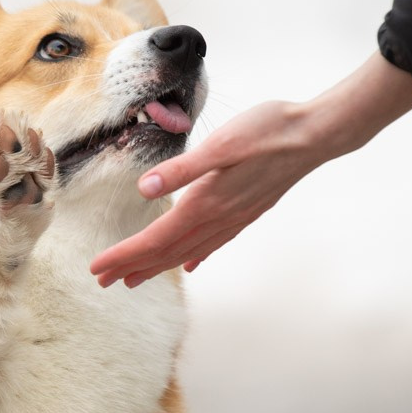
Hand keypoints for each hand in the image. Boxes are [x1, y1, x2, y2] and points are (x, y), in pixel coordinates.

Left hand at [90, 53, 411, 285]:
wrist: (315, 135)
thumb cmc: (268, 131)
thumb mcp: (222, 143)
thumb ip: (182, 168)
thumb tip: (145, 189)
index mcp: (206, 203)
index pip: (156, 239)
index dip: (124, 255)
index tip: (96, 268)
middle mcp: (218, 218)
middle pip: (167, 252)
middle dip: (133, 268)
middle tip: (103, 282)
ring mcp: (234, 218)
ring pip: (188, 251)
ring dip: (158, 266)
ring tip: (134, 279)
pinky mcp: (247, 211)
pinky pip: (214, 243)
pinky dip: (195, 255)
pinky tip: (190, 264)